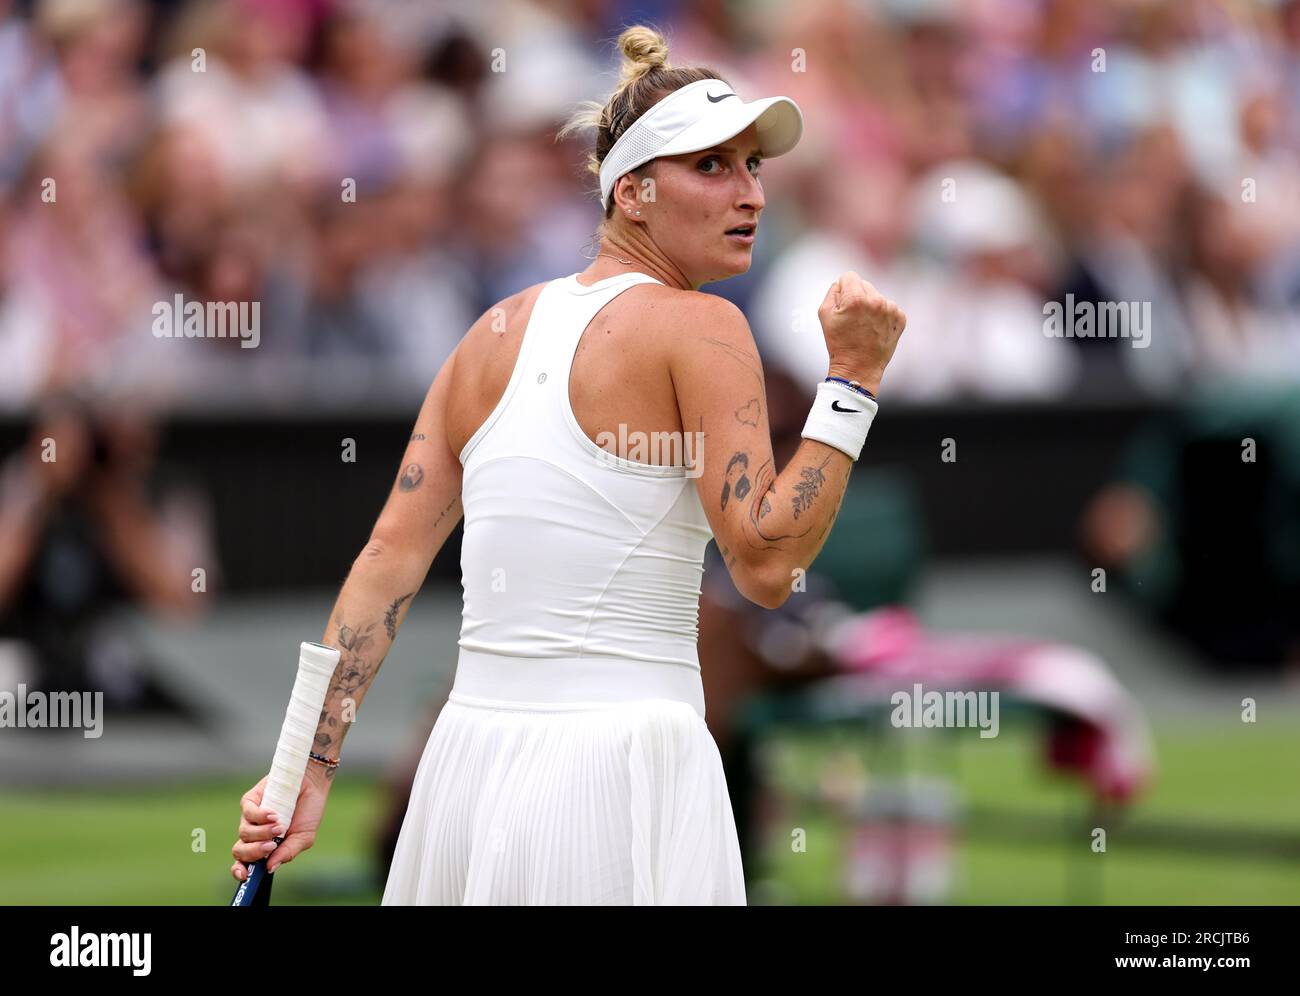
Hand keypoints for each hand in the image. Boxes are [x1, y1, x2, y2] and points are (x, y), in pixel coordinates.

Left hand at [230, 771, 328, 880]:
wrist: (312, 784)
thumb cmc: (308, 812)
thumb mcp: (304, 837)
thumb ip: (287, 852)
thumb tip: (270, 867)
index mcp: (264, 846)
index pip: (244, 863)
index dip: (239, 870)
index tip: (245, 875)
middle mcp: (254, 834)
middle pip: (240, 851)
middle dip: (253, 852)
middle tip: (271, 846)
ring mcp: (250, 818)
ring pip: (244, 833)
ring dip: (263, 833)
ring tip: (280, 826)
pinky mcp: (250, 800)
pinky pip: (248, 813)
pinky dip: (261, 816)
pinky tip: (275, 815)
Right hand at [818, 271, 906, 395]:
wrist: (858, 368)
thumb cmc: (839, 343)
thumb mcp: (824, 315)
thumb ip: (832, 292)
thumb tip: (842, 284)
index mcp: (856, 298)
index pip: (849, 276)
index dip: (843, 288)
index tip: (843, 303)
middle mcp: (876, 301)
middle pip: (864, 284)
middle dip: (857, 297)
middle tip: (853, 318)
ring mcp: (890, 310)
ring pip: (877, 296)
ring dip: (870, 306)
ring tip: (864, 326)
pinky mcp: (900, 319)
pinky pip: (889, 307)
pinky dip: (882, 316)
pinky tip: (875, 329)